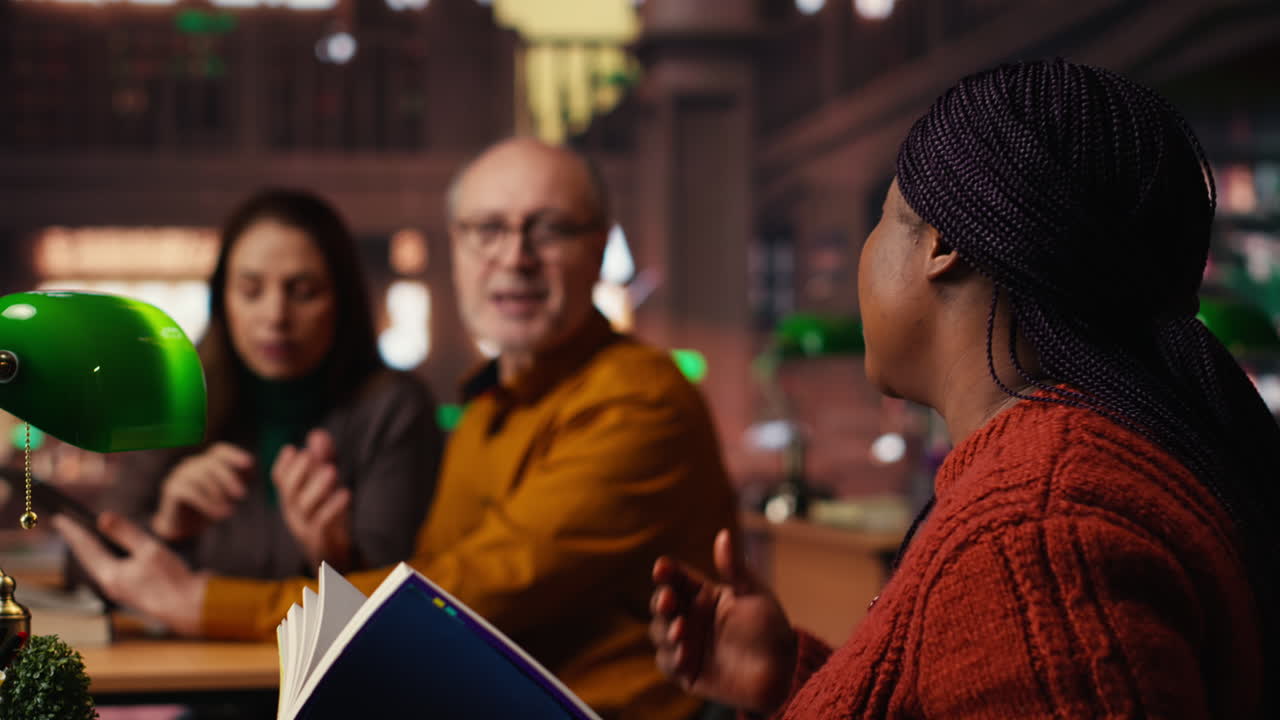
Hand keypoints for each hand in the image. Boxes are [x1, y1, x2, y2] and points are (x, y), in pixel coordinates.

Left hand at [53, 512, 208, 636]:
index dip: (73, 531)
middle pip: (89, 559)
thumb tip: (103, 518)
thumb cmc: (172, 580)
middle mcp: (111, 585)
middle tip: (69, 526)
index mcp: (110, 576)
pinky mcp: (135, 593)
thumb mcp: (149, 549)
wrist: (190, 609)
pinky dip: (109, 558)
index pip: (86, 548)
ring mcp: (123, 591)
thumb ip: (125, 533)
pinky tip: (115, 554)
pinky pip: (115, 572)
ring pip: (102, 566)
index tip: (60, 518)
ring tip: (87, 538)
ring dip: (94, 550)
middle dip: (79, 542)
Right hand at [152, 443, 251, 540]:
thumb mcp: (227, 495)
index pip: (220, 451)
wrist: (183, 529)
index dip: (235, 455)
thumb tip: (251, 467)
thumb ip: (238, 481)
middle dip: (229, 479)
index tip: (249, 464)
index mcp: (206, 462)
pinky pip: (191, 492)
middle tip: (242, 495)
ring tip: (229, 512)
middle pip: (212, 464)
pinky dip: (207, 504)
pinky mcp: (171, 489)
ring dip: (218, 496)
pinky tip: (217, 515)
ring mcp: (179, 475)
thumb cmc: (208, 509)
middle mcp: (191, 464)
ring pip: (201, 477)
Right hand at [273, 429, 351, 570]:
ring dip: (317, 486)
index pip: (279, 480)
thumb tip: (317, 433)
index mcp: (291, 499)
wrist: (334, 557)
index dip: (284, 465)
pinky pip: (322, 523)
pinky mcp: (319, 540)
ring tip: (331, 469)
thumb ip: (323, 459)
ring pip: (304, 506)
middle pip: (289, 491)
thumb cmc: (328, 516)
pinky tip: (346, 493)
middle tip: (310, 454)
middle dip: (298, 471)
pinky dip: (333, 507)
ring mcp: (304, 528)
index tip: (292, 448)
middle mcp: (293, 513)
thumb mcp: (326, 485)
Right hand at [650, 529, 797, 715]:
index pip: (677, 578)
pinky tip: (684, 655)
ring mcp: (686, 644)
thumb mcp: (753, 594)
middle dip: (661, 601)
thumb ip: (734, 568)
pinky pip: (667, 663)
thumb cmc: (769, 628)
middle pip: (661, 604)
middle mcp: (691, 618)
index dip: (666, 572)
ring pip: (659, 632)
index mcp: (704, 595)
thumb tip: (723, 534)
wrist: (781, 672)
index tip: (662, 568)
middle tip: (667, 601)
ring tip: (680, 631)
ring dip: (665, 630)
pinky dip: (671, 658)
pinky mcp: (686, 671)